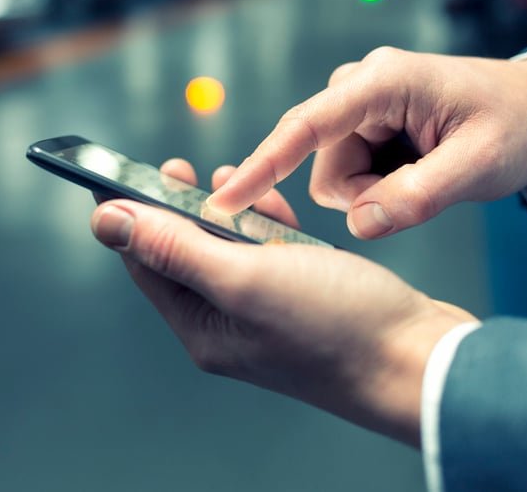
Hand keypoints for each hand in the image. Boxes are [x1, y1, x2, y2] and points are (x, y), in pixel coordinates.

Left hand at [90, 158, 475, 445]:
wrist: (419, 359)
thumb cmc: (337, 326)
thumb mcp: (244, 278)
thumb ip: (175, 248)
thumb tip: (107, 223)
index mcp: (203, 328)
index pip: (146, 263)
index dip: (130, 215)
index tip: (117, 173)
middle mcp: (229, 323)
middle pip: (185, 255)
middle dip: (178, 208)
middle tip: (176, 167)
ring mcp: (267, 311)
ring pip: (229, 250)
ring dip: (223, 212)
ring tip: (224, 179)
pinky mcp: (302, 297)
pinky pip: (268, 255)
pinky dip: (265, 226)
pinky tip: (271, 209)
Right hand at [208, 47, 526, 237]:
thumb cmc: (513, 126)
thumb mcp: (481, 165)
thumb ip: (420, 196)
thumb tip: (362, 223)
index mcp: (382, 83)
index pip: (305, 127)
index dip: (261, 165)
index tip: (222, 201)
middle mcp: (359, 86)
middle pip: (321, 164)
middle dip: (364, 194)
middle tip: (421, 190)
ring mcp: (358, 104)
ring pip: (333, 175)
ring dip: (373, 192)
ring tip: (424, 176)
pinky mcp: (362, 123)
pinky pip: (347, 172)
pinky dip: (377, 186)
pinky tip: (415, 169)